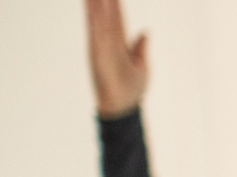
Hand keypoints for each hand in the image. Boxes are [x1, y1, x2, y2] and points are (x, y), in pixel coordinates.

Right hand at [86, 0, 148, 117]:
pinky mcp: (96, 53)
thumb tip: (145, 32)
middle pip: (107, 18)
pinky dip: (92, 19)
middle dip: (104, 3)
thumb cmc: (133, 90)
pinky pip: (94, 33)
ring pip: (99, 21)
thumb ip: (141, 48)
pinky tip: (90, 7)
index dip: (117, 8)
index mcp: (122, 47)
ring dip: (95, 6)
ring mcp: (102, 47)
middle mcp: (110, 44)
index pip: (119, 22)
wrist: (123, 106)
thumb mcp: (142, 66)